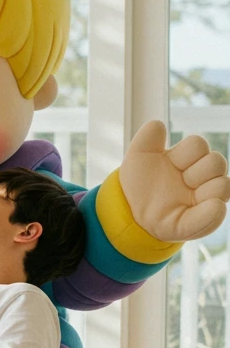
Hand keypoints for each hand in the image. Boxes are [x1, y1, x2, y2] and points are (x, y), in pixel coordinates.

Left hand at [119, 120, 229, 241]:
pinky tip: (213, 206)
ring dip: (210, 187)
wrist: (127, 208)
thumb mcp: (138, 156)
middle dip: (199, 168)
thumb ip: (147, 138)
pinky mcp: (194, 223)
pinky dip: (213, 212)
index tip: (173, 161)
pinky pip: (213, 217)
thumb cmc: (139, 181)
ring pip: (223, 186)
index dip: (187, 151)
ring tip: (191, 192)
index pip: (199, 145)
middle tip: (183, 179)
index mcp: (187, 160)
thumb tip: (158, 124)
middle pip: (217, 162)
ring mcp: (200, 201)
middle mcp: (199, 179)